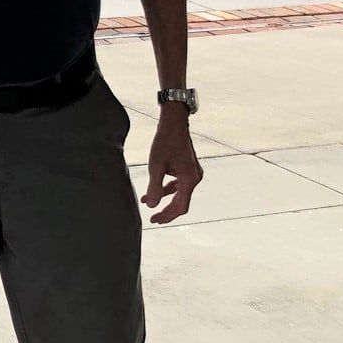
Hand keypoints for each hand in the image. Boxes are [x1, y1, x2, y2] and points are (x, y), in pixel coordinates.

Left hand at [143, 108, 202, 223]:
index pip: (181, 206)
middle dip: (166, 210)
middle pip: (181, 202)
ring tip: (147, 202)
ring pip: (179, 193)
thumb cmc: (165, 141)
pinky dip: (167, 188)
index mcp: (190, 179)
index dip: (168, 215)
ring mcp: (193, 173)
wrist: (173, 122)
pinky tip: (154, 189)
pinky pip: (178, 183)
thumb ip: (154, 187)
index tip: (154, 220)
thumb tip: (152, 206)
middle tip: (152, 218)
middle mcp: (195, 178)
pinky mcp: (188, 168)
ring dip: (164, 198)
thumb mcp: (156, 165)